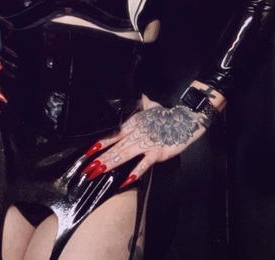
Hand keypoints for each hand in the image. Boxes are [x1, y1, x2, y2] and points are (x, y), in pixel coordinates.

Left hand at [81, 100, 208, 186]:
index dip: (102, 143)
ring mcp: (147, 144)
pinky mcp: (157, 153)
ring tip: (100, 171)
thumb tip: (138, 96)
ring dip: (111, 164)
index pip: (114, 134)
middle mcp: (137, 133)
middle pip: (116, 147)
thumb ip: (141, 104)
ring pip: (125, 154)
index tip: (89, 151)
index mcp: (133, 124)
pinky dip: (135, 171)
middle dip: (102, 158)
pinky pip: (144, 163)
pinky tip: (126, 179)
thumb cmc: (166, 114)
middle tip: (89, 168)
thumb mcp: (149, 106)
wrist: (184, 120)